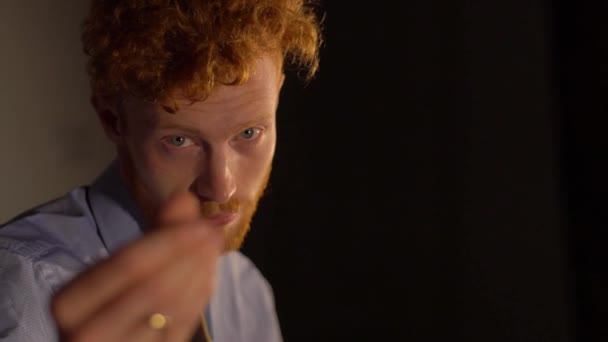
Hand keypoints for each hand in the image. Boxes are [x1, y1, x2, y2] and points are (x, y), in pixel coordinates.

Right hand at [51, 192, 223, 340]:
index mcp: (69, 303)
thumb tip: (185, 198)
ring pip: (172, 308)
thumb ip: (154, 232)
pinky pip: (182, 325)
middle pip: (153, 286)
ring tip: (214, 248)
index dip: (170, 239)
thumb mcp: (118, 267)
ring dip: (201, 273)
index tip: (201, 221)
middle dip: (191, 255)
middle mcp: (85, 332)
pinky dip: (200, 295)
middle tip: (214, 232)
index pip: (128, 263)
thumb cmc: (106, 304)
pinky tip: (208, 273)